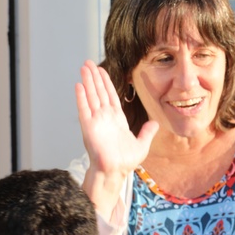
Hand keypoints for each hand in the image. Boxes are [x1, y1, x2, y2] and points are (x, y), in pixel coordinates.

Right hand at [75, 60, 158, 175]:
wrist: (115, 171)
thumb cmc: (125, 161)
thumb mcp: (142, 144)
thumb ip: (147, 132)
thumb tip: (155, 123)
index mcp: (117, 119)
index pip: (111, 95)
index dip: (106, 82)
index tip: (101, 70)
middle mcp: (105, 117)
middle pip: (99, 92)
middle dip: (94, 77)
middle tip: (88, 62)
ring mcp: (96, 121)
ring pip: (91, 96)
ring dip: (87, 81)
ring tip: (84, 67)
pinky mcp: (89, 127)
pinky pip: (84, 109)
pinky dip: (81, 97)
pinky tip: (79, 85)